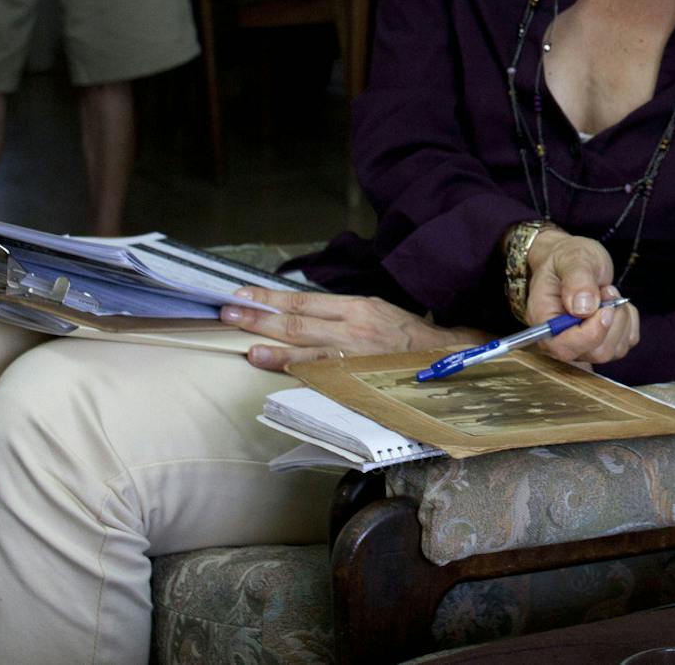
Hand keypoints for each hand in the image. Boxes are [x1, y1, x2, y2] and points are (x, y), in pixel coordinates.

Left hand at [221, 288, 472, 372]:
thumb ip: (341, 312)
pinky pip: (322, 375)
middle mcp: (353, 329)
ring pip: (306, 349)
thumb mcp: (376, 310)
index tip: (241, 294)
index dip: (270, 299)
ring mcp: (355, 357)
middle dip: (260, 317)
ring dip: (272, 346)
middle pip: (298, 322)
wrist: (445, 359)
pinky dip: (296, 371)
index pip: (303, 301)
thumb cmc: (407, 336)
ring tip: (246, 345)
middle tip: (229, 312)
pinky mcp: (359, 379)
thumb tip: (299, 312)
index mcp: (358, 306)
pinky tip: (277, 369)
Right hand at [514, 228, 641, 365]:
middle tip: (607, 290)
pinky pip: (628, 340)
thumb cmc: (567, 259)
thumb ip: (577, 279)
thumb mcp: (572, 258)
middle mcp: (561, 339)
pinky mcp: (604, 342)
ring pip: (615, 349)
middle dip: (612, 321)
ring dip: (621, 318)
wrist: (574, 261)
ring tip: (608, 293)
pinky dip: (629, 319)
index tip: (605, 308)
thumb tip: (583, 308)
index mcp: (544, 321)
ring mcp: (584, 344)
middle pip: (596, 353)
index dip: (590, 334)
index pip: (564, 347)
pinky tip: (616, 303)